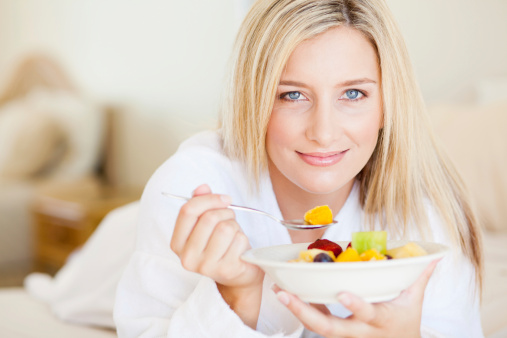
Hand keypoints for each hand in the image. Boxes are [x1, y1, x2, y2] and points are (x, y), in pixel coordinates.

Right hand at [170, 184, 263, 327]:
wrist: (237, 277)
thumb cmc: (222, 246)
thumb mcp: (209, 224)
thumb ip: (202, 204)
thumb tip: (202, 187)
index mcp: (177, 243)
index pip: (187, 211)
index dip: (209, 199)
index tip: (224, 199)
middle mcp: (187, 257)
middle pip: (209, 218)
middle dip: (226, 213)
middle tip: (231, 220)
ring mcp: (206, 266)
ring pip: (226, 228)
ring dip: (235, 227)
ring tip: (234, 235)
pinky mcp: (225, 270)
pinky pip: (239, 240)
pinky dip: (244, 240)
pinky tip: (240, 249)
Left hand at [274, 259, 440, 337]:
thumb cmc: (405, 322)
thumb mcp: (414, 301)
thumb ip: (420, 276)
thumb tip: (434, 255)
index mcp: (382, 321)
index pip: (368, 314)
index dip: (356, 305)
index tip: (342, 293)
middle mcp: (361, 332)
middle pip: (331, 328)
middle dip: (306, 314)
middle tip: (285, 295)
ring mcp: (346, 337)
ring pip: (319, 328)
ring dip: (298, 310)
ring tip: (280, 290)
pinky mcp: (337, 336)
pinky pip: (318, 322)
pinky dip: (304, 308)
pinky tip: (288, 291)